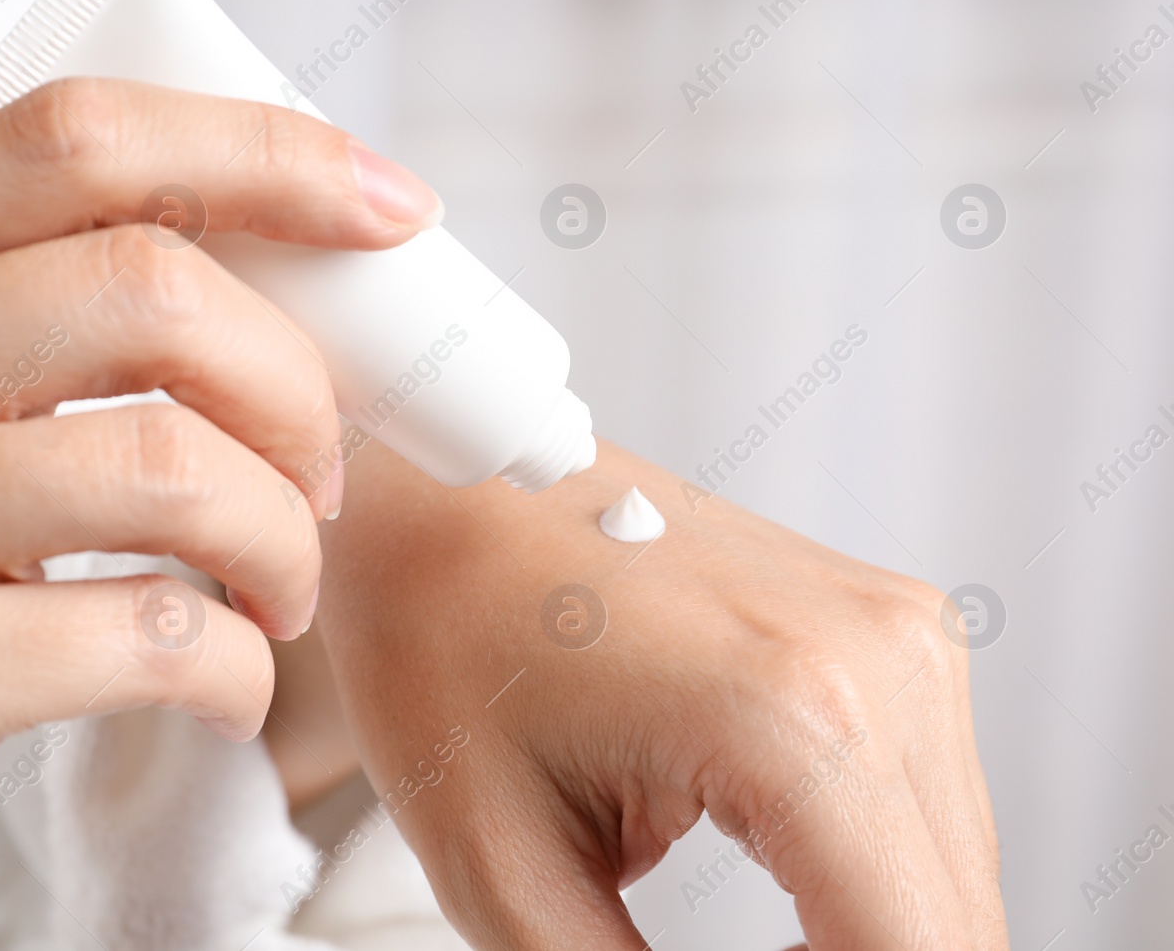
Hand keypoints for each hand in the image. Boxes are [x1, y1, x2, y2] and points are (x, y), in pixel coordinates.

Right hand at [0, 79, 438, 948]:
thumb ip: (31, 322)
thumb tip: (292, 266)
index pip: (68, 144)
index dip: (258, 152)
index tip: (390, 207)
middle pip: (146, 287)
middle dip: (296, 384)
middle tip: (325, 471)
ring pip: (171, 463)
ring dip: (285, 536)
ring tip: (280, 590)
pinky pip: (155, 635)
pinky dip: (242, 664)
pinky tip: (226, 683)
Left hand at [316, 439, 1006, 949]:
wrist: (441, 488)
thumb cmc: (438, 631)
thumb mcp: (505, 867)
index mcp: (792, 717)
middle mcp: (880, 660)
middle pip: (954, 924)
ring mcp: (899, 630)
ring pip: (953, 871)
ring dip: (872, 934)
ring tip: (760, 945)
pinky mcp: (890, 627)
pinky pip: (927, 800)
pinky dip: (873, 874)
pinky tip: (795, 903)